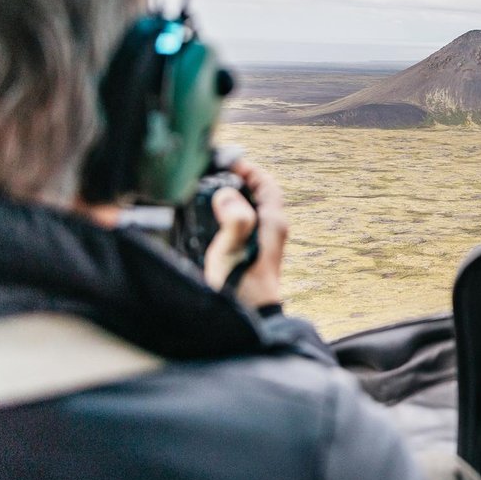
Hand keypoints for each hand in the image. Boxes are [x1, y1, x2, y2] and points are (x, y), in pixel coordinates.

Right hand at [203, 159, 287, 309]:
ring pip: (248, 208)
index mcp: (273, 221)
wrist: (245, 316)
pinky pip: (240, 223)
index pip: (266, 183)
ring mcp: (262, 241)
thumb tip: (226, 195)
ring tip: (207, 191)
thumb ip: (234, 216)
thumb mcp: (234, 245)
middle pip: (257, 193)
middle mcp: (271, 228)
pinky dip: (226, 215)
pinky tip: (207, 218)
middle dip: (237, 180)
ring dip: (231, 197)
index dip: (249, 169)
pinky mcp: (250, 251)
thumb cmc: (241, 283)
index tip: (227, 163)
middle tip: (213, 174)